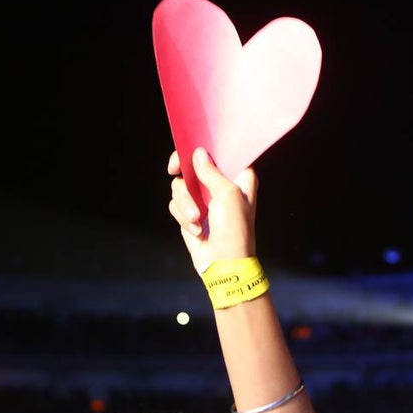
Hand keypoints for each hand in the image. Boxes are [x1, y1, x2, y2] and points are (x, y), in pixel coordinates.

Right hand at [167, 148, 257, 272]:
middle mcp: (221, 185)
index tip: (187, 150)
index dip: (203, 148)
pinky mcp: (191, 213)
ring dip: (184, 204)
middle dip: (185, 177)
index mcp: (238, 177)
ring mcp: (204, 200)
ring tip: (196, 219)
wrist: (224, 264)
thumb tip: (197, 153)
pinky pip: (176, 204)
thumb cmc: (234, 230)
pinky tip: (196, 230)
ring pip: (180, 186)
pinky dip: (182, 216)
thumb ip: (211, 172)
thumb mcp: (227, 195)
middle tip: (174, 171)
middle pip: (193, 166)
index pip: (219, 152)